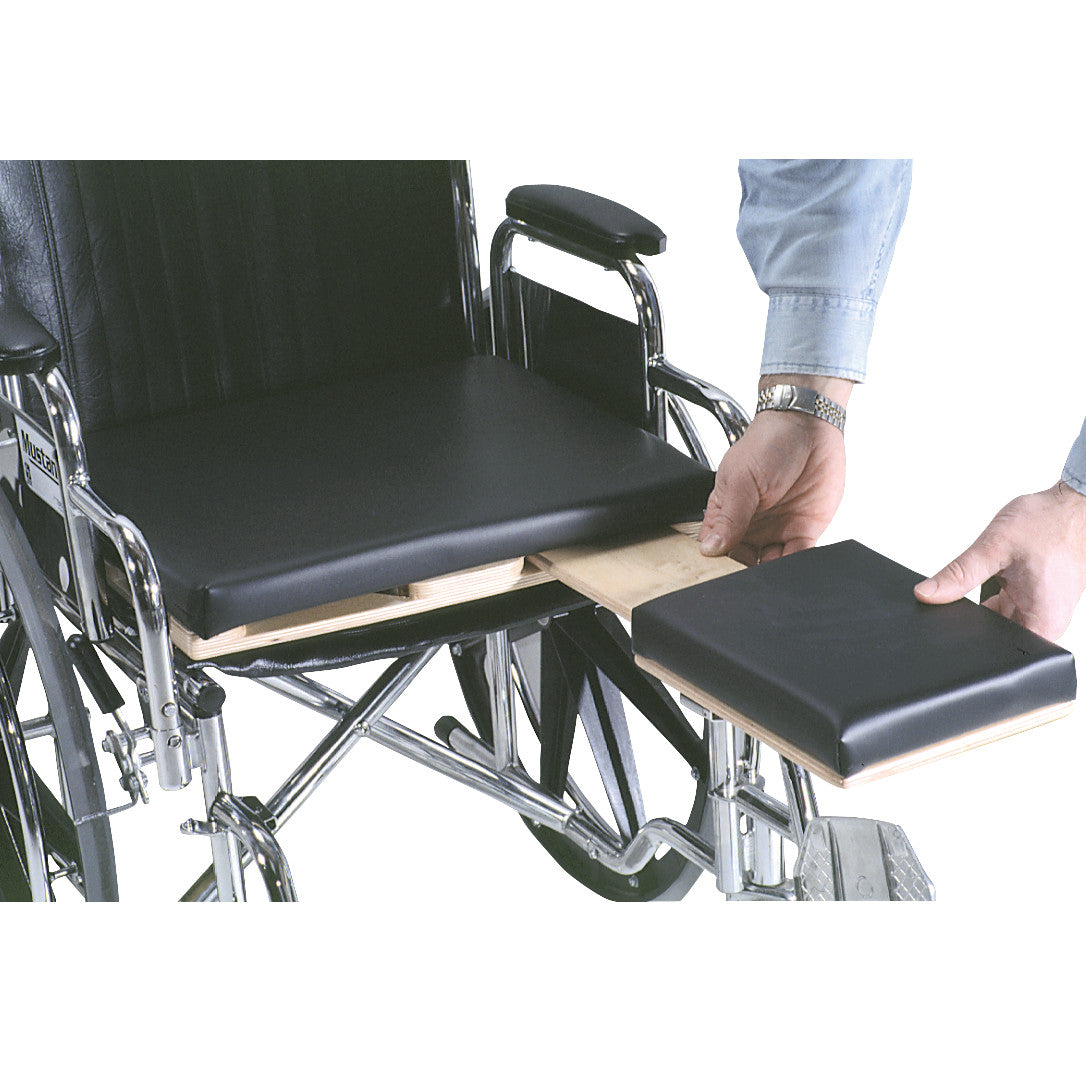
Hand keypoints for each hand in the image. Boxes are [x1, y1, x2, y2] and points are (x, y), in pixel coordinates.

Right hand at [698, 374, 850, 564]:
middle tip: (750, 583)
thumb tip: (710, 548)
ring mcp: (777, 530)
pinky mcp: (804, 531)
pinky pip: (800, 557)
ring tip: (774, 577)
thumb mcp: (741, 479)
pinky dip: (799, 567)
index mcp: (726, 515)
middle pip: (742, 565)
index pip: (717, 550)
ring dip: (773, 575)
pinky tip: (796, 568)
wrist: (808, 426)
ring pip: (771, 566)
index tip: (722, 577)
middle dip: (745, 576)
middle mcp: (750, 526)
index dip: (718, 566)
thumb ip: (729, 517)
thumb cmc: (768, 443)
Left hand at [914, 482, 1085, 640]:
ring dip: (986, 603)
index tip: (954, 623)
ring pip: (1000, 620)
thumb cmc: (1049, 522)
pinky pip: (1009, 606)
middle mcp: (1047, 621)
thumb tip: (927, 594)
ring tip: (995, 577)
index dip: (970, 642)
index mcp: (1043, 620)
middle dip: (975, 620)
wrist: (1073, 504)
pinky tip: (998, 577)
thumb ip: (958, 574)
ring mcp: (1043, 610)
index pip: (999, 652)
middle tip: (973, 591)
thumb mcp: (994, 547)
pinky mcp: (1038, 599)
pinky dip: (996, 593)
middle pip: (997, 636)